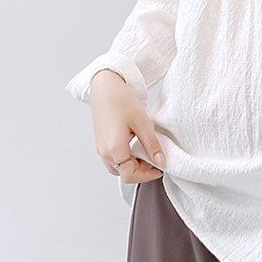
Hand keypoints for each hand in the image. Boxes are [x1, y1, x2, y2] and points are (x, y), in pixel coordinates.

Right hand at [89, 70, 164, 184]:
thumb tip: (161, 161)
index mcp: (114, 150)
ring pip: (117, 167)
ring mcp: (101, 147)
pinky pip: (113, 158)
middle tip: (155, 160)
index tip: (160, 168)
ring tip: (146, 152)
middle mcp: (104, 152)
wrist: (105, 86)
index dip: (147, 175)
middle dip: (141, 171)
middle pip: (123, 173)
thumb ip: (151, 144)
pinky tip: (135, 146)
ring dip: (132, 165)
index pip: (130, 175)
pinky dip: (125, 158)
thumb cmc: (121, 100)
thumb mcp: (142, 123)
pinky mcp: (101, 142)